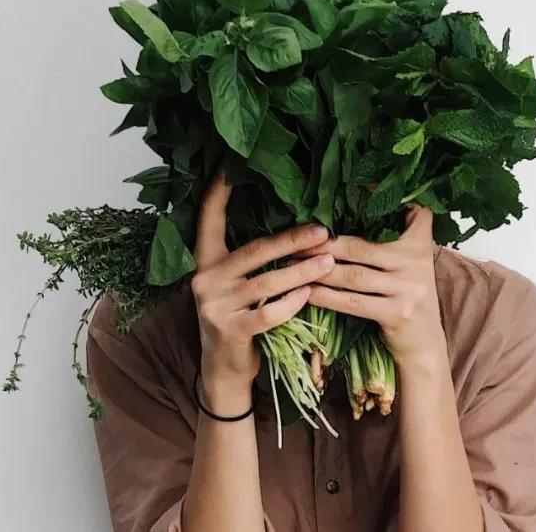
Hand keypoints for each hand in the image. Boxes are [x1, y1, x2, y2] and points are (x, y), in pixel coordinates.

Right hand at [192, 168, 335, 410]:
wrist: (223, 370)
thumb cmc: (239, 317)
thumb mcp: (236, 284)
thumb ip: (252, 259)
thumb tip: (296, 226)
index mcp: (205, 260)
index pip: (208, 217)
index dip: (219, 191)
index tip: (231, 164)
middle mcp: (205, 279)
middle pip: (254, 250)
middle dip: (292, 239)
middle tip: (324, 230)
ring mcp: (214, 306)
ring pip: (267, 282)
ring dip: (302, 272)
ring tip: (330, 262)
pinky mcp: (230, 331)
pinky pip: (268, 313)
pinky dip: (292, 303)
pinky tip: (310, 295)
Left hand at [302, 205, 445, 370]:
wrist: (425, 345)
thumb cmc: (407, 297)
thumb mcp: (411, 264)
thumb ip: (393, 239)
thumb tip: (355, 207)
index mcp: (420, 244)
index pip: (412, 212)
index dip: (381, 199)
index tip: (353, 187)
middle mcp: (416, 263)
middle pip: (361, 247)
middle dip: (325, 244)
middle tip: (296, 240)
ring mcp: (408, 289)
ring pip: (353, 275)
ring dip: (319, 270)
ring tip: (294, 264)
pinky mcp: (397, 313)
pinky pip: (353, 302)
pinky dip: (327, 297)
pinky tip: (308, 292)